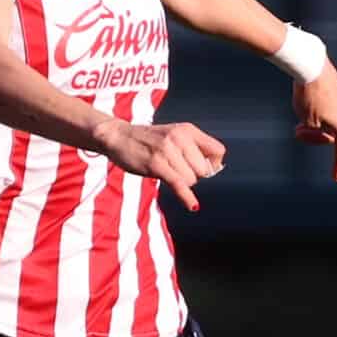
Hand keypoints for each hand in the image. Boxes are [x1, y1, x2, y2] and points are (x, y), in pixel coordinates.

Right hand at [92, 118, 226, 211]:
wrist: (118, 137)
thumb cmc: (147, 140)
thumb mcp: (173, 135)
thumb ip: (192, 147)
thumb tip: (211, 170)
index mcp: (187, 130)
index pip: (217, 151)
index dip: (213, 164)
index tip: (202, 168)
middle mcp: (180, 137)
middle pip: (204, 169)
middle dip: (193, 175)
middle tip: (177, 170)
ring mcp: (167, 150)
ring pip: (191, 179)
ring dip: (181, 182)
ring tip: (166, 172)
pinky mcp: (156, 164)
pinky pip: (178, 184)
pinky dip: (186, 197)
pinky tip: (192, 206)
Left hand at [291, 60, 336, 182]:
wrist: (310, 65)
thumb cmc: (308, 96)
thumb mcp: (307, 121)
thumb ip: (315, 132)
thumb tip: (319, 128)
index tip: (335, 178)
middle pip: (331, 136)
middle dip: (314, 137)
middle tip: (296, 131)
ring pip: (328, 122)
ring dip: (313, 124)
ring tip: (298, 117)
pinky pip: (328, 109)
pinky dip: (316, 112)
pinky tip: (305, 103)